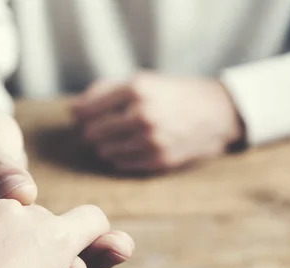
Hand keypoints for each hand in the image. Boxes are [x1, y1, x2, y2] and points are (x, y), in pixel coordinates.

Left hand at [72, 72, 243, 172]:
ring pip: (104, 151)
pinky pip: (121, 164)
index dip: (80, 114)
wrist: (217, 114)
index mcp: (137, 89)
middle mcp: (143, 114)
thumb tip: (73, 110)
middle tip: (99, 128)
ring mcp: (151, 140)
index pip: (88, 109)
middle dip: (91, 131)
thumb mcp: (143, 80)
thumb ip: (105, 90)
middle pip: (92, 132)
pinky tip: (132, 146)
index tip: (80, 116)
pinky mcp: (159, 160)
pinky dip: (120, 157)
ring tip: (119, 137)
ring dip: (105, 145)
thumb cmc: (173, 95)